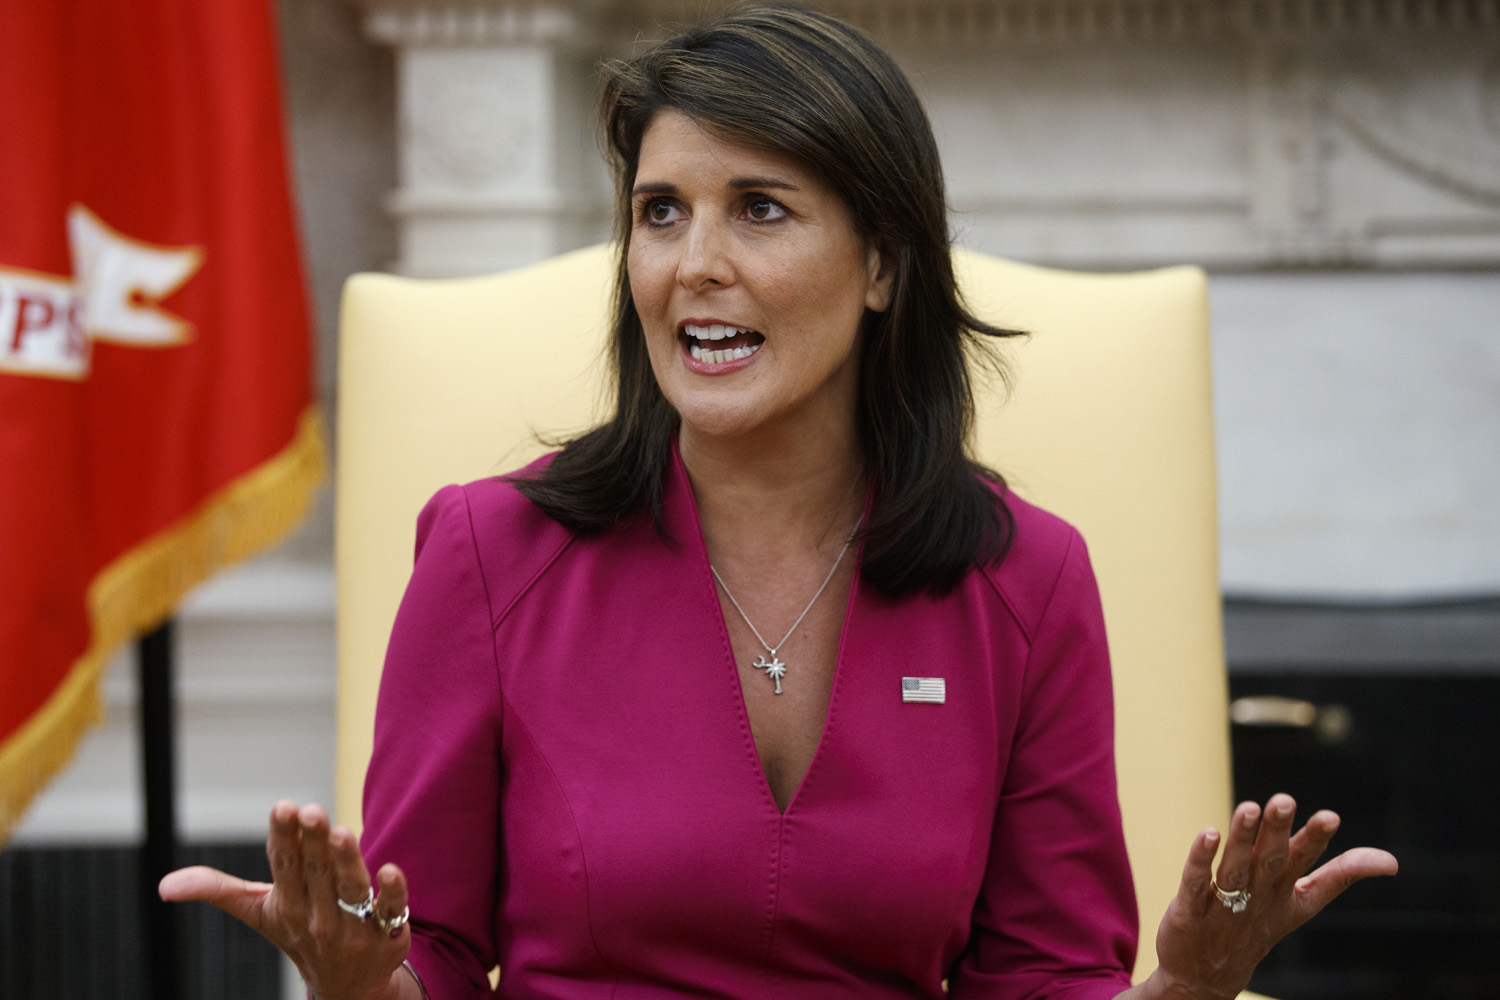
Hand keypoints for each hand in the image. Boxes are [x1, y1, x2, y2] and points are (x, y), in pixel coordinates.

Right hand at [159, 801, 411, 999]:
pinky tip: (392, 869)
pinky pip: (390, 909)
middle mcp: (318, 914)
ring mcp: (353, 925)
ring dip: (346, 862)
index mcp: (287, 902)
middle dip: (313, 842)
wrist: (347, 986)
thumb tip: (163, 886)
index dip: (284, 836)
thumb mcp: (259, 912)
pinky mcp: (386, 931)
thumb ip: (217, 890)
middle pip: (316, 872)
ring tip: (342, 833)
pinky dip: (392, 892)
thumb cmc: (300, 932)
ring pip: (350, 888)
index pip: (284, 865)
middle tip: (311, 811)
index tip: (283, 807)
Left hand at [1147, 793, 1397, 999]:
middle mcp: (1257, 898)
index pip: (1304, 865)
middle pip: (1269, 861)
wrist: (1207, 977)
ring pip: (1234, 870)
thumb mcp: (1300, 904)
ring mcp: (1223, 907)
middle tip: (1284, 800)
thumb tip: (1391, 861)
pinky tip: (1208, 834)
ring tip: (1248, 807)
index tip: (1331, 816)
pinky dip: (1200, 860)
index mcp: (1284, 894)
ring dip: (1241, 839)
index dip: (1315, 842)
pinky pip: (1195, 883)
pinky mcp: (1190, 913)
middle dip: (1277, 831)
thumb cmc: (1256, 926)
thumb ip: (1338, 876)